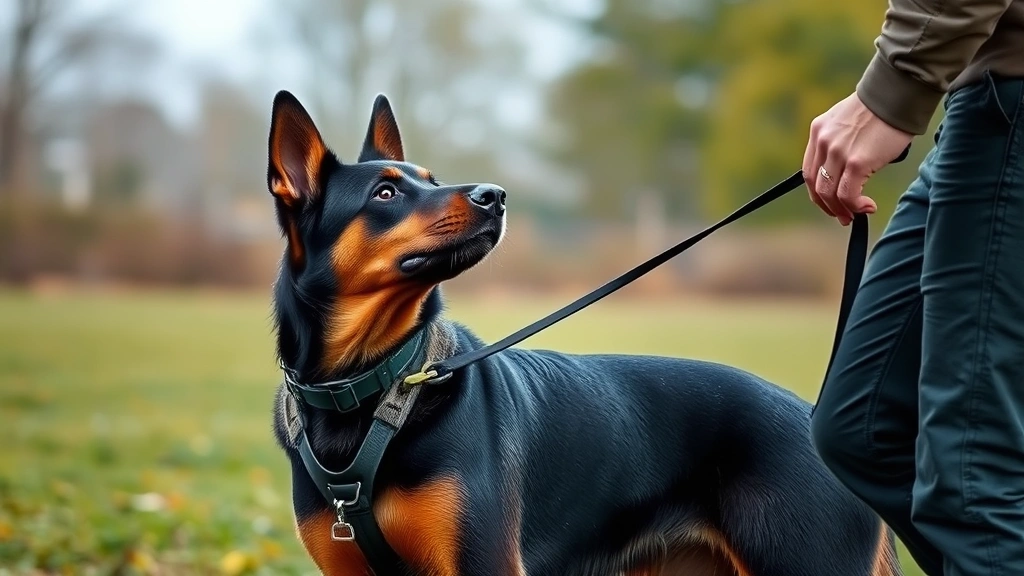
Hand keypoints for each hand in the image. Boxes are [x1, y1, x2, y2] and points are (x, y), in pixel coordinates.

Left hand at [802, 92, 913, 225]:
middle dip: (827, 206)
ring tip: (854, 215)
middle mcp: (823, 142)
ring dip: (841, 209)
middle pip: (815, 185)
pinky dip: (855, 206)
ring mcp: (838, 153)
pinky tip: (867, 207)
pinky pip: (848, 194)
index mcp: (818, 132)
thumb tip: (846, 171)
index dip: (817, 192)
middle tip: (841, 216)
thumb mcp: (846, 121)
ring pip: (829, 193)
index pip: (809, 171)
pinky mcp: (856, 162)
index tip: (829, 203)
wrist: (898, 94)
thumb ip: (838, 141)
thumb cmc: (881, 109)